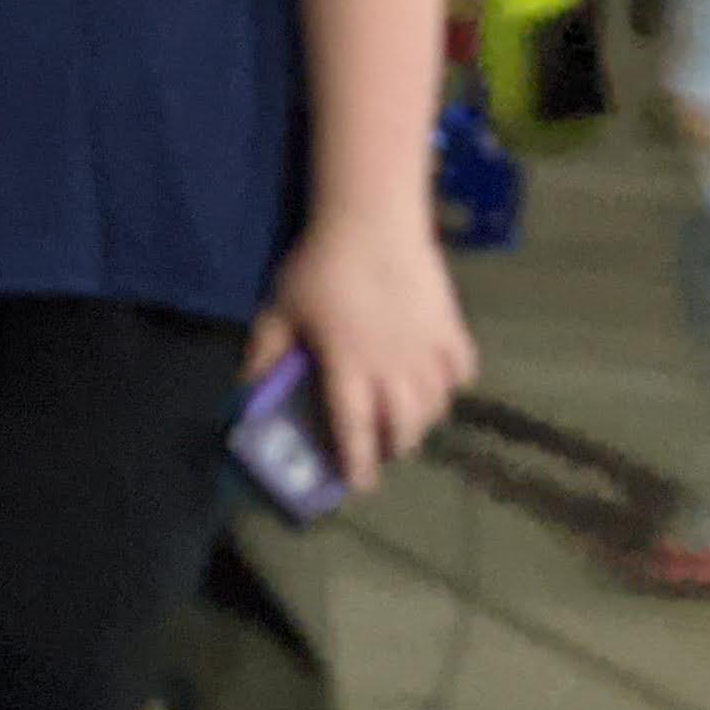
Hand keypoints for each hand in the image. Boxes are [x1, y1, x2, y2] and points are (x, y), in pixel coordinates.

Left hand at [253, 207, 477, 489]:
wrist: (373, 224)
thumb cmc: (321, 267)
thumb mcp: (281, 309)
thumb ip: (266, 352)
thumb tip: (247, 388)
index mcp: (349, 369)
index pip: (353, 430)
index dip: (356, 462)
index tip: (358, 486)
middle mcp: (394, 370)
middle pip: (403, 427)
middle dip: (393, 447)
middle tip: (379, 449)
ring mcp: (429, 352)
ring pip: (436, 407)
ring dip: (422, 422)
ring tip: (405, 423)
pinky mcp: (453, 331)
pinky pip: (462, 373)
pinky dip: (452, 387)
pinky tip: (438, 385)